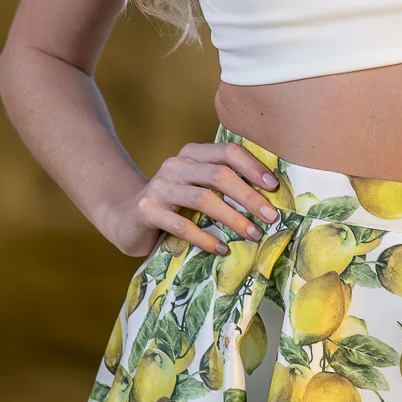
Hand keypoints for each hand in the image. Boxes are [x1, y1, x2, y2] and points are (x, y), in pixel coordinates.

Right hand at [112, 140, 285, 257]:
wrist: (127, 217)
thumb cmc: (174, 205)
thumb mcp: (197, 188)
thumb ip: (223, 185)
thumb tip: (270, 197)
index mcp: (192, 154)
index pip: (227, 152)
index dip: (253, 167)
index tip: (274, 187)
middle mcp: (175, 165)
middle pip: (219, 175)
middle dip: (249, 196)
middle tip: (271, 216)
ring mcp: (159, 187)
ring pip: (203, 198)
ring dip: (232, 218)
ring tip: (253, 234)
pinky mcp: (147, 211)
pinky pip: (181, 225)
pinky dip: (205, 238)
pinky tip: (221, 249)